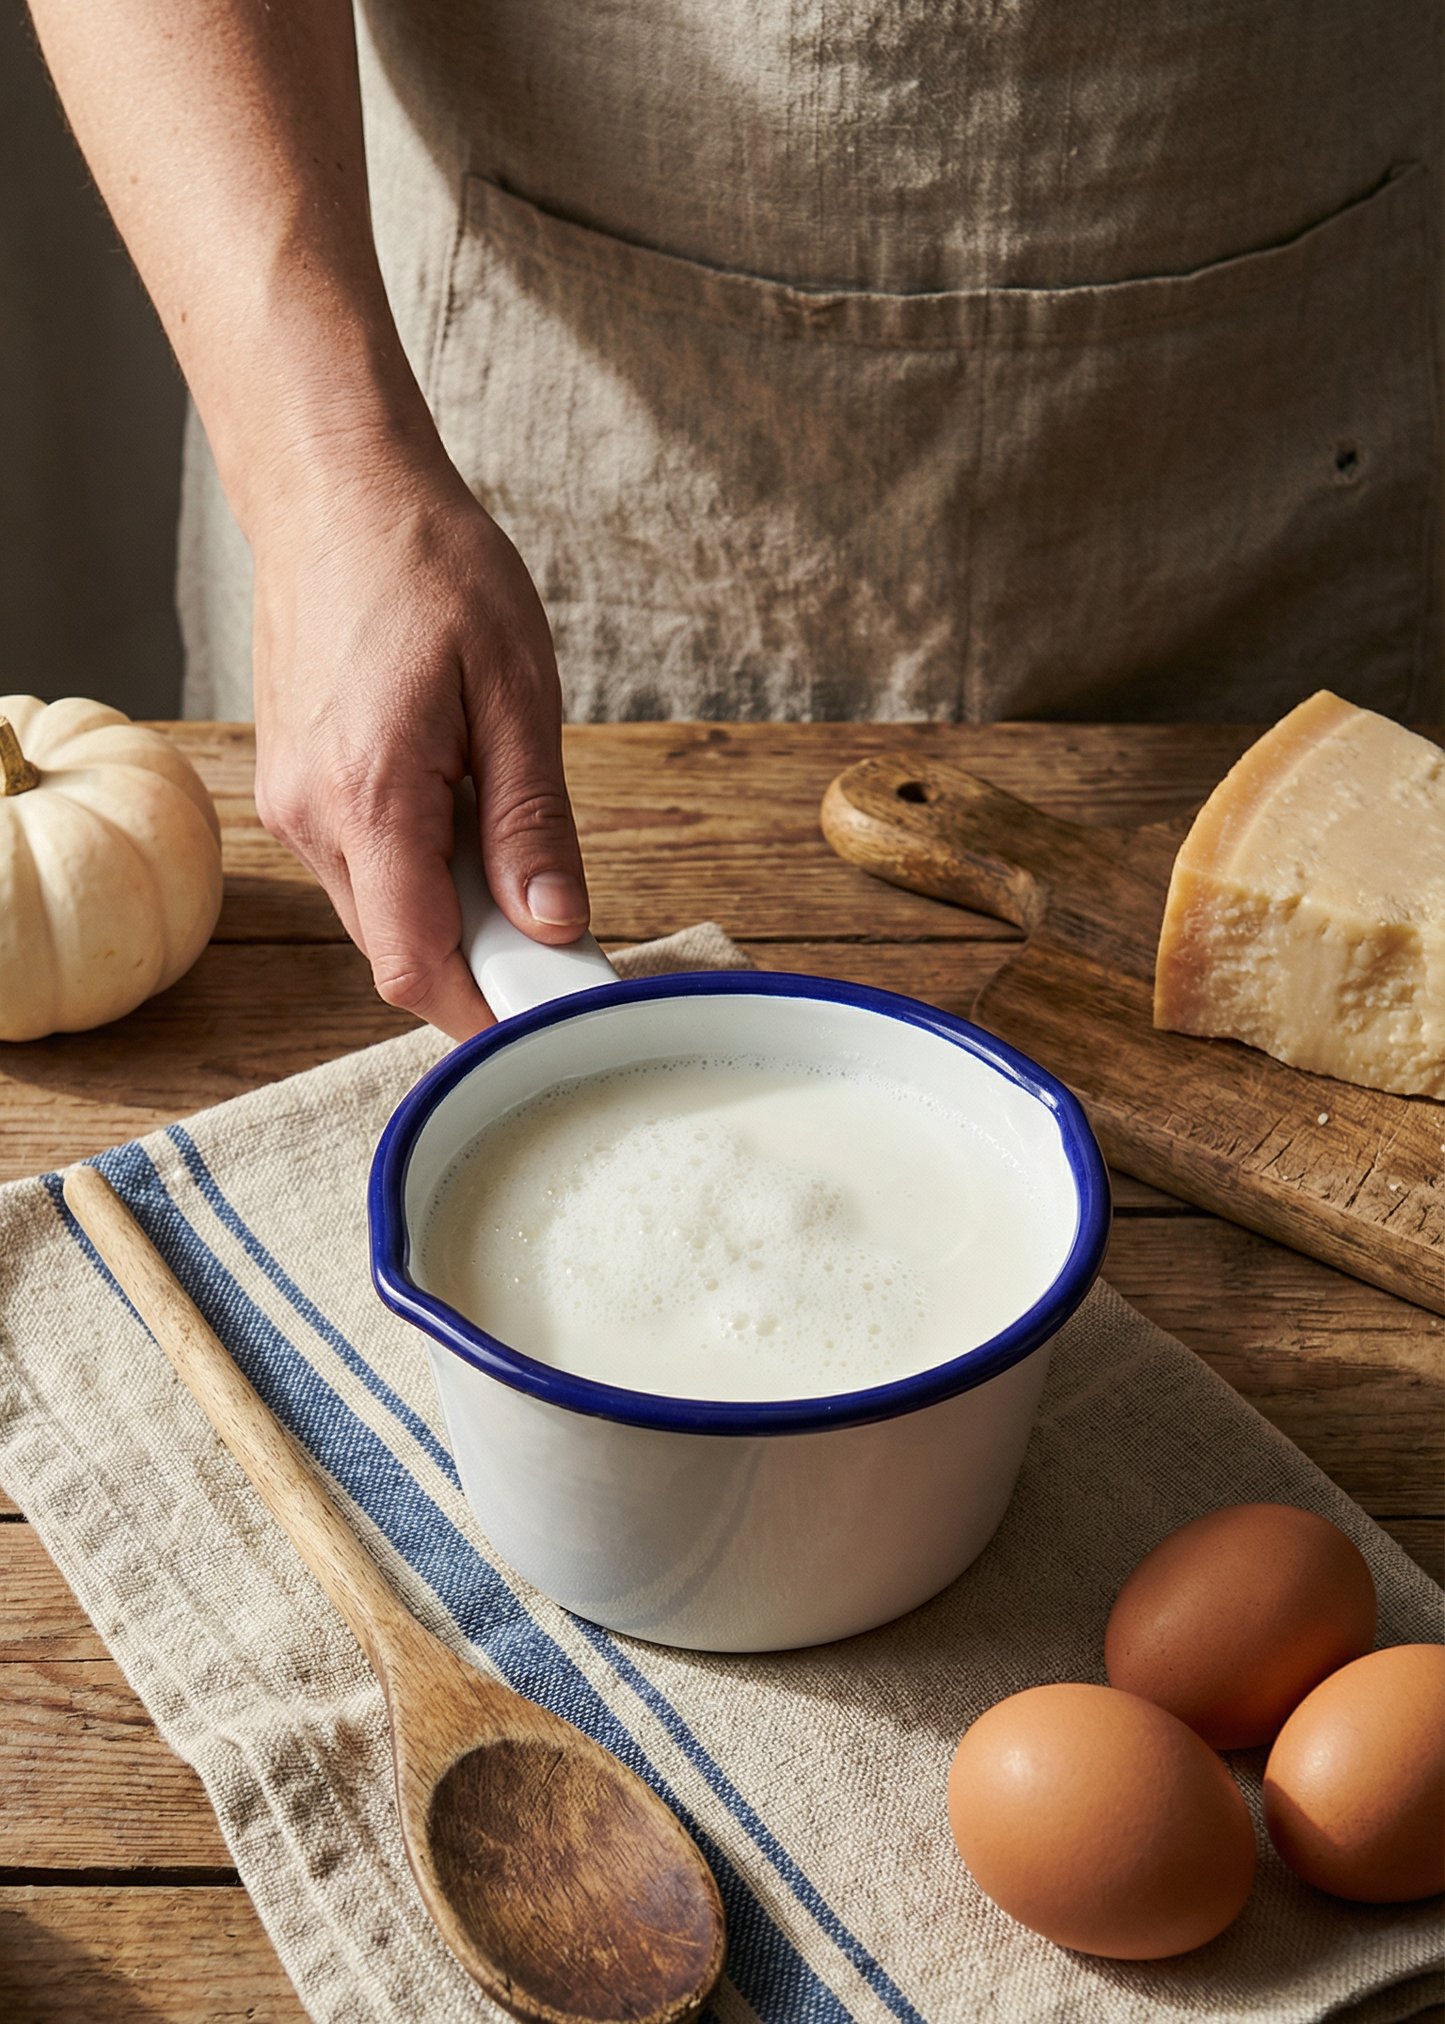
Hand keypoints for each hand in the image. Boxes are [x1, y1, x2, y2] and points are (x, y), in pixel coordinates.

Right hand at [251, 450, 589, 1039]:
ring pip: (382, 915)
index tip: (553, 1014)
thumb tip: (555, 925)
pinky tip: (458, 804)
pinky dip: (419, 870)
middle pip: (401, 952)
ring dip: (452, 909)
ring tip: (503, 827)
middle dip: (483, 959)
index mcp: (369, 797)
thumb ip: (531, 822)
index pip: (418, 966)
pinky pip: (363, 870)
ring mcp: (291, 808)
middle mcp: (310, 818)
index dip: (487, 1012)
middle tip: (559, 919)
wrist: (335, 496)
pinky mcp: (292, 793)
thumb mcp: (517, 690)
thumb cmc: (430, 569)